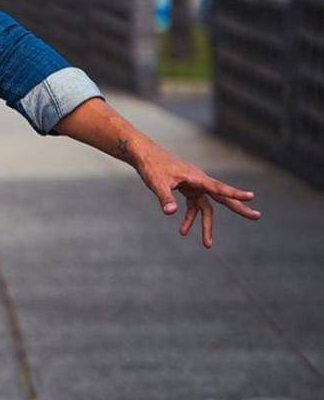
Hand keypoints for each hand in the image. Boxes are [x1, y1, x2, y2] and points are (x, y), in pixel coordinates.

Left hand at [133, 141, 260, 247]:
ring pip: (206, 207)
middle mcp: (198, 181)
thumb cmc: (151, 165)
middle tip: (257, 216)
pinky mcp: (186, 188)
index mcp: (196, 177)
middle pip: (222, 197)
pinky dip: (189, 218)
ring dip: (206, 225)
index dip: (234, 194)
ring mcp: (193, 185)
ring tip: (207, 245)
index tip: (251, 197)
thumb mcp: (157, 183)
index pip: (218, 187)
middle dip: (238, 208)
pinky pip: (193, 206)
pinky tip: (183, 231)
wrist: (143, 154)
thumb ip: (165, 198)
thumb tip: (171, 213)